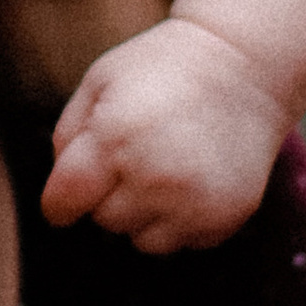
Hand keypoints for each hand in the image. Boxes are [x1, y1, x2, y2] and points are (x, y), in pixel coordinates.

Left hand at [41, 0, 305, 251]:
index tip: (66, 196)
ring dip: (144, 213)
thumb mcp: (99, 82)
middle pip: (104, 220)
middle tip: (133, 155)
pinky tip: (193, 178)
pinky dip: (181, 219)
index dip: (60, 200)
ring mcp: (193, 201)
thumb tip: (59, 195)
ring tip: (164, 167)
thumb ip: (67, 137)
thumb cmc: (161, 68)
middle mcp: (153, 176)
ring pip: (142, 240)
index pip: (64, 201)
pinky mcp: (224, 216)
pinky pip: (184, 241)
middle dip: (108, 195)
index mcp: (114, 137)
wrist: (245, 64)